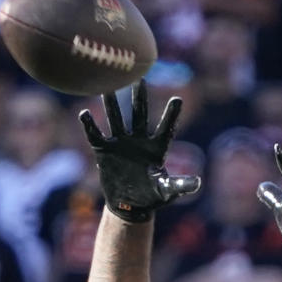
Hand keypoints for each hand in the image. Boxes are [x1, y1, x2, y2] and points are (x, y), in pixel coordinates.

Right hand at [79, 81, 200, 224]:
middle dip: (139, 97)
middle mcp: (138, 140)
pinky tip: (84, 113)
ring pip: (116, 118)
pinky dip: (90, 125)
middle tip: (138, 76)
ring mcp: (121, 143)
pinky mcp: (105, 151)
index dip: (171, 115)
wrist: (130, 205)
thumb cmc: (151, 196)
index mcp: (156, 148)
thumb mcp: (166, 191)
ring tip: (107, 86)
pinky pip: (96, 135)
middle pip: (139, 114)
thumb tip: (198, 183)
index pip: (166, 128)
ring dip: (111, 103)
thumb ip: (180, 185)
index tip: (178, 99)